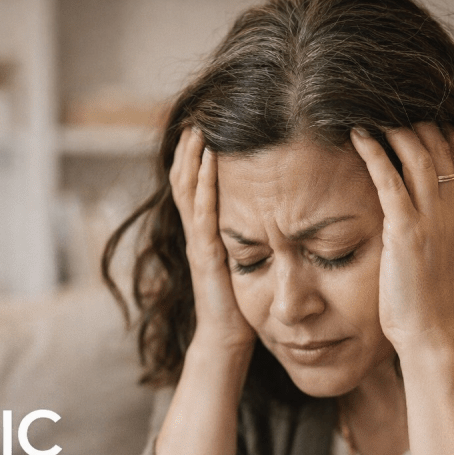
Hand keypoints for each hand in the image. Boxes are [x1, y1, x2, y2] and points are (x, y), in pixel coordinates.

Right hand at [170, 127, 255, 351]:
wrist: (227, 339)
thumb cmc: (241, 304)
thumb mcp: (247, 260)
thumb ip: (250, 237)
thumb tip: (269, 213)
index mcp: (206, 232)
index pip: (195, 184)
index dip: (196, 155)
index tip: (205, 124)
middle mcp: (196, 232)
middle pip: (184, 180)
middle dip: (190, 147)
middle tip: (197, 115)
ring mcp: (198, 242)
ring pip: (188, 191)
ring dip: (192, 158)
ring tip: (197, 128)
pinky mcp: (205, 254)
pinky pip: (202, 213)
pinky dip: (203, 186)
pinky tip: (208, 163)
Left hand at [349, 123, 453, 354]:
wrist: (432, 334)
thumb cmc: (426, 305)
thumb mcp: (437, 260)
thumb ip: (431, 233)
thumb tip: (410, 218)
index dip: (442, 131)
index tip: (421, 115)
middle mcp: (450, 213)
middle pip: (440, 148)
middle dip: (417, 121)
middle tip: (389, 106)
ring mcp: (431, 220)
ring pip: (418, 157)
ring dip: (395, 129)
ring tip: (372, 113)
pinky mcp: (406, 231)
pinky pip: (390, 181)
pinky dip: (374, 153)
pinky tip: (358, 136)